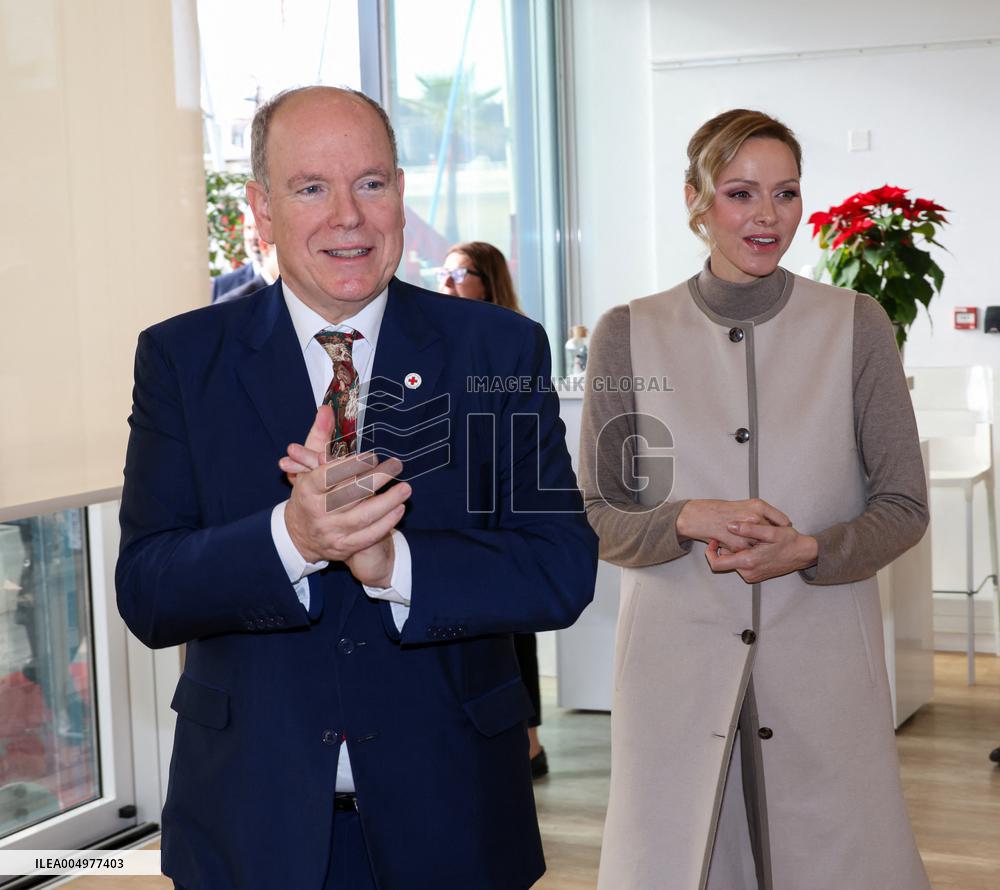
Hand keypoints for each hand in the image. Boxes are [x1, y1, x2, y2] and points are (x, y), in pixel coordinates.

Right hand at [282, 407, 409, 569]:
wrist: (299, 535)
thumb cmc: (310, 493)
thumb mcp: (309, 465)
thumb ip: (320, 437)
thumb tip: (326, 409)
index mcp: (306, 489)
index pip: (328, 475)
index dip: (350, 465)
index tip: (371, 456)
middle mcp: (317, 512)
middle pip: (349, 495)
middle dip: (376, 480)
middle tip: (396, 466)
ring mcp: (331, 531)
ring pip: (362, 517)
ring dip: (387, 502)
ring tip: (406, 488)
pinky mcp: (344, 547)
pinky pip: (368, 536)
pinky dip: (385, 523)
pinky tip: (399, 509)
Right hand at [676, 498, 790, 552]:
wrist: (700, 517)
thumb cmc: (719, 510)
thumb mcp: (745, 505)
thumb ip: (762, 513)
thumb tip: (778, 523)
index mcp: (758, 505)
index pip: (783, 521)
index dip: (783, 529)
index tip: (784, 533)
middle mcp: (755, 516)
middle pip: (773, 534)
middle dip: (771, 539)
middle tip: (770, 542)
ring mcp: (747, 531)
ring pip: (761, 544)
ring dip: (758, 547)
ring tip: (754, 545)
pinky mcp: (738, 544)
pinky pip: (748, 551)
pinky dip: (744, 551)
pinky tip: (738, 545)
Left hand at [705, 522, 817, 582]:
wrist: (803, 554)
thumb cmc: (789, 542)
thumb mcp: (770, 531)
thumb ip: (749, 529)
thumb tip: (730, 525)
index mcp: (748, 561)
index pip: (716, 564)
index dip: (710, 552)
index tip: (713, 540)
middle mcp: (748, 572)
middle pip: (724, 560)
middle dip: (726, 546)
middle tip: (734, 533)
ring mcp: (752, 575)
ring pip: (733, 561)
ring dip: (735, 549)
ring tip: (748, 538)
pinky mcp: (755, 574)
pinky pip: (741, 564)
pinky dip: (742, 554)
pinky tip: (753, 544)